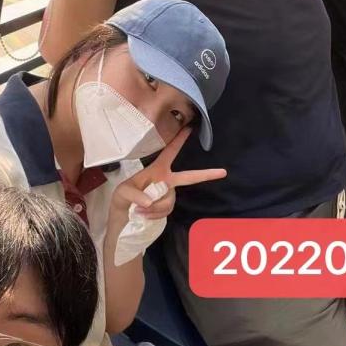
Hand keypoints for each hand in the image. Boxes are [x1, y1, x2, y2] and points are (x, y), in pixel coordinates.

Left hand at [111, 128, 226, 219]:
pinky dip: (154, 215)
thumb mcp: (123, 193)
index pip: (169, 153)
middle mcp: (166, 180)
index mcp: (157, 170)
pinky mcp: (167, 207)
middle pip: (189, 177)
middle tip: (222, 172)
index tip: (189, 129)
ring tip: (138, 211)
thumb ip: (135, 195)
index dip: (179, 141)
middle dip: (206, 174)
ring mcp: (169, 194)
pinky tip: (144, 215)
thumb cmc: (123, 198)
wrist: (123, 216)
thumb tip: (150, 201)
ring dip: (153, 208)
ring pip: (169, 201)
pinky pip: (166, 211)